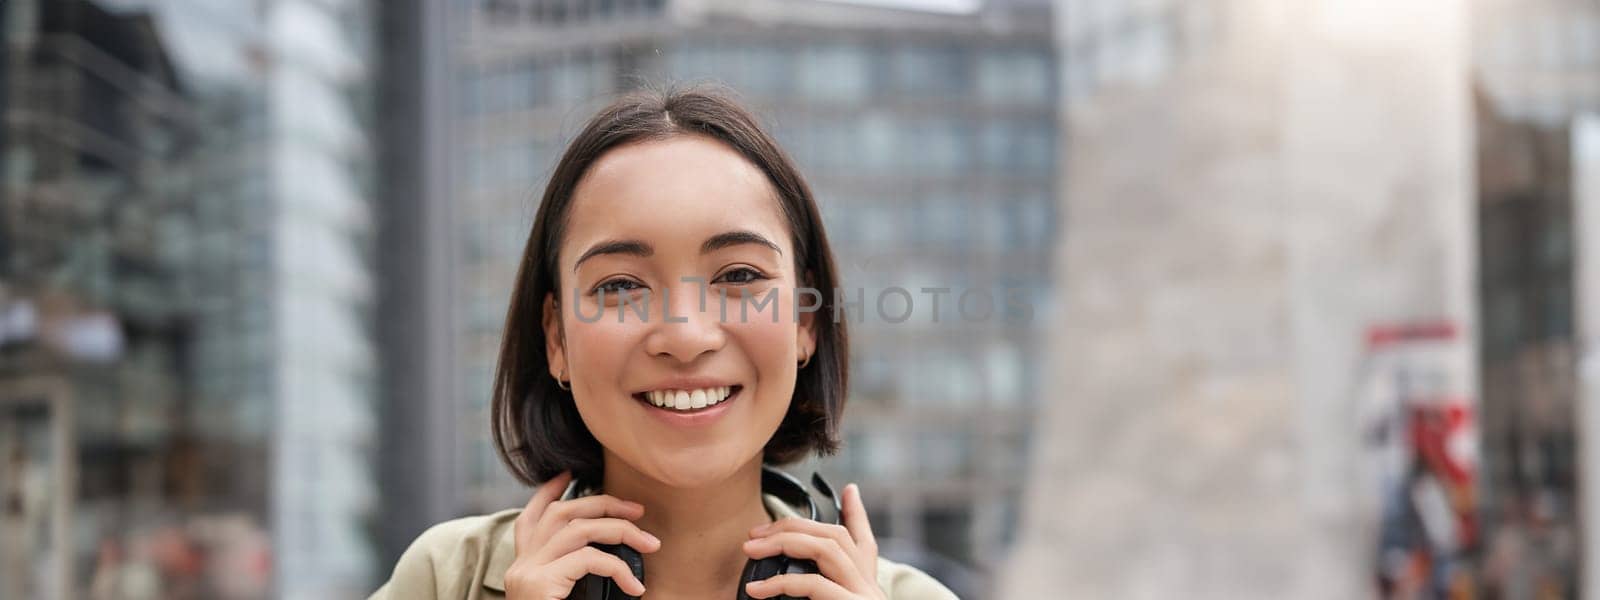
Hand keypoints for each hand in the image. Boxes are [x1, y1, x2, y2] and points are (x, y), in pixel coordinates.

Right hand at [504, 471, 662, 598]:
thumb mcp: (566, 597)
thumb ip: (578, 574)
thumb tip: (614, 556)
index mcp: (524, 568)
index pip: (532, 518)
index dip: (547, 492)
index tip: (568, 475)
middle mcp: (520, 565)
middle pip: (561, 514)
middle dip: (603, 504)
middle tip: (638, 511)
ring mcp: (527, 573)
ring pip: (578, 529)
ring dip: (621, 531)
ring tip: (650, 545)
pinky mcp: (538, 584)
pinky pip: (589, 560)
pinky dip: (619, 567)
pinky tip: (636, 588)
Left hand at [741, 483, 886, 599]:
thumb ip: (813, 585)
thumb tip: (768, 584)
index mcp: (866, 587)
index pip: (866, 544)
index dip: (858, 514)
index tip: (850, 489)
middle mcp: (870, 589)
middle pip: (837, 538)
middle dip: (793, 527)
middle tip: (754, 534)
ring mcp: (864, 597)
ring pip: (827, 549)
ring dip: (784, 542)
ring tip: (751, 549)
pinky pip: (814, 584)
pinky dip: (781, 583)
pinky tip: (757, 589)